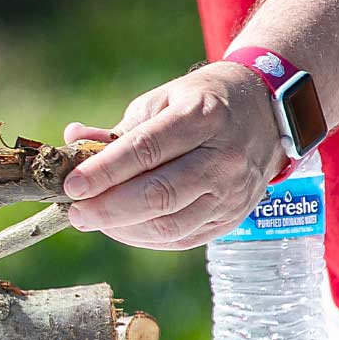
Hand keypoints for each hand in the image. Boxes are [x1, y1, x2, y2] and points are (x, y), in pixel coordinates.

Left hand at [62, 62, 287, 249]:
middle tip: (76, 212)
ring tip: (92, 220)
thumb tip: (72, 140)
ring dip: (122, 229)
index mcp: (202, 117)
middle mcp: (222, 158)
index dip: (105, 172)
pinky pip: (180, 239)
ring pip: (169, 226)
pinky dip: (143, 238)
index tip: (73, 186)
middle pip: (158, 195)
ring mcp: (231, 193)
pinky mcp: (231, 218)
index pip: (146, 150)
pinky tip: (120, 227)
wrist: (266, 114)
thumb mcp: (162, 100)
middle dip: (108, 209)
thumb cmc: (202, 103)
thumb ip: (118, 129)